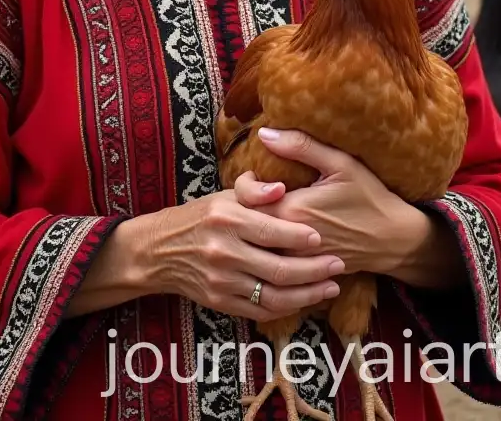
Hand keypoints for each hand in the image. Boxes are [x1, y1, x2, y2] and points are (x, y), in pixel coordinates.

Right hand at [141, 171, 345, 322]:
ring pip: (275, 296)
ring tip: (331, 286)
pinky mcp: (221, 303)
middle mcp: (225, 253)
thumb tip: (282, 189)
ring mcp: (223, 282)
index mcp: (228, 220)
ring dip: (308, 294)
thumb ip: (254, 189)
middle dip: (315, 270)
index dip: (301, 238)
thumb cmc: (202, 217)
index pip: (273, 232)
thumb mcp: (225, 195)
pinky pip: (261, 310)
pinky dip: (287, 307)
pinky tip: (305, 299)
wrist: (161, 250)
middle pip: (280, 269)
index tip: (322, 238)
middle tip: (339, 264)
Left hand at [241, 128, 431, 277]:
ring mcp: (296, 261)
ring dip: (254, 230)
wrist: (395, 240)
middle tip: (254, 192)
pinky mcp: (303, 273)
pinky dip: (268, 248)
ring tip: (260, 212)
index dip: (244, 186)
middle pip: (248, 226)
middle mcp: (290, 241)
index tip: (256, 175)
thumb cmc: (370, 197)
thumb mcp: (341, 163)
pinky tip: (274, 234)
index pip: (245, 200)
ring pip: (258, 247)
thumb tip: (265, 132)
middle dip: (245, 208)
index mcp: (294, 211)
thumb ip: (301, 146)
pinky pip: (273, 262)